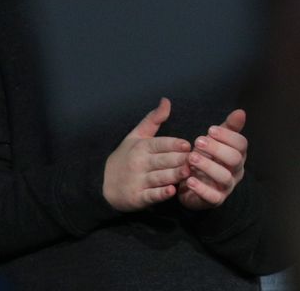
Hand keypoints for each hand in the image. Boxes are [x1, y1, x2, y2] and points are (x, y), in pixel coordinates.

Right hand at [102, 97, 192, 211]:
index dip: (175, 144)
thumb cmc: (125, 156)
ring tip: (189, 172)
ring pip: (160, 177)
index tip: (188, 145)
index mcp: (141, 147)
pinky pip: (151, 195)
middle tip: (197, 160)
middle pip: (163, 160)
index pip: (160, 144)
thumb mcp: (136, 136)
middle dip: (180, 160)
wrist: (102, 183)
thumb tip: (166, 100)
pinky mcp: (137, 197)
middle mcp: (139, 163)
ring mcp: (137, 181)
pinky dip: (161, 194)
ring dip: (175, 175)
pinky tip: (171, 191)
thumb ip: (153, 119)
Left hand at [178, 108, 248, 208]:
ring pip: (224, 177)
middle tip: (198, 141)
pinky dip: (201, 188)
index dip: (228, 136)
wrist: (192, 183)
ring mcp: (227, 186)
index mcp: (238, 154)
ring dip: (207, 166)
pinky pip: (212, 196)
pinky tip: (189, 180)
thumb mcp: (216, 141)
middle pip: (234, 159)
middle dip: (217, 149)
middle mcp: (236, 170)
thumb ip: (228, 127)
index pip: (241, 144)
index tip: (210, 129)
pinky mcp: (216, 199)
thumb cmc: (207, 158)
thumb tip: (240, 111)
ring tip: (191, 158)